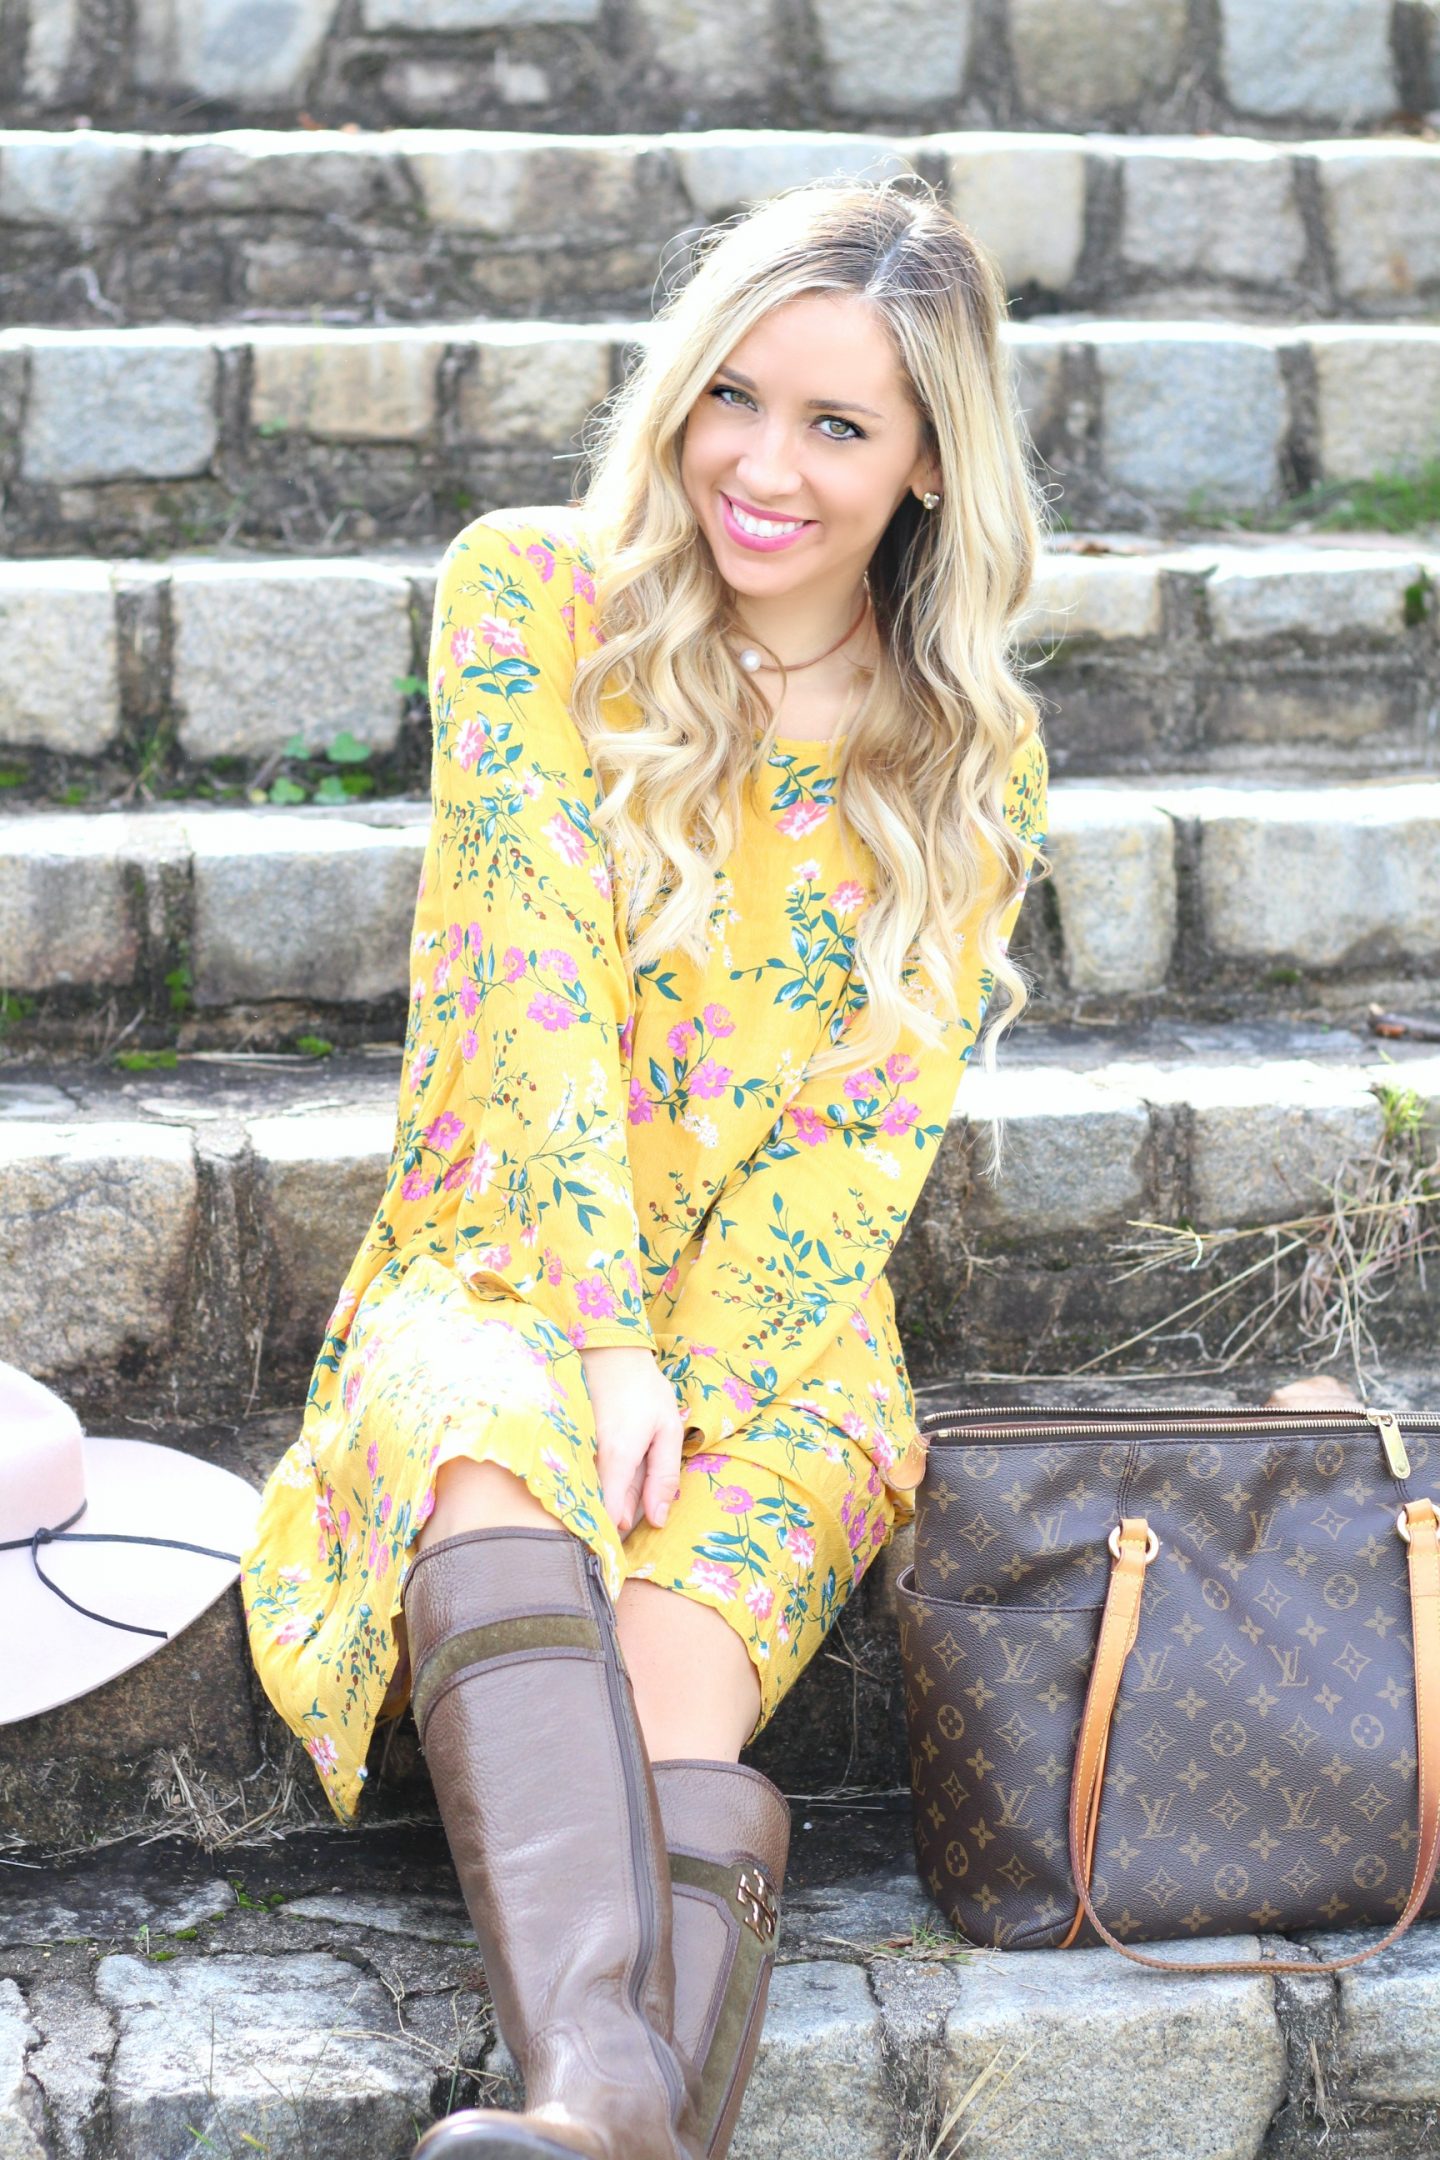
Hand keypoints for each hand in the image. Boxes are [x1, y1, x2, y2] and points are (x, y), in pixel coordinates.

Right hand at [579, 1345, 684, 1536]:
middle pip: (600, 1505)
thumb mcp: (668, 1430)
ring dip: (609, 1490)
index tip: (631, 1531)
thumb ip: (664, 1477)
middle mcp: (589, 1458)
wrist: (609, 1352)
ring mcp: (573, 1450)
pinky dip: (598, 1474)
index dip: (620, 1529)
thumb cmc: (644, 1390)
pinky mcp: (566, 1444)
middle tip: (638, 1484)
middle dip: (619, 1509)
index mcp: (618, 1457)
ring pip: (590, 1489)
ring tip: (628, 1459)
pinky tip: (613, 1457)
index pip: (609, 1515)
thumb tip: (658, 1520)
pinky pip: (582, 1472)